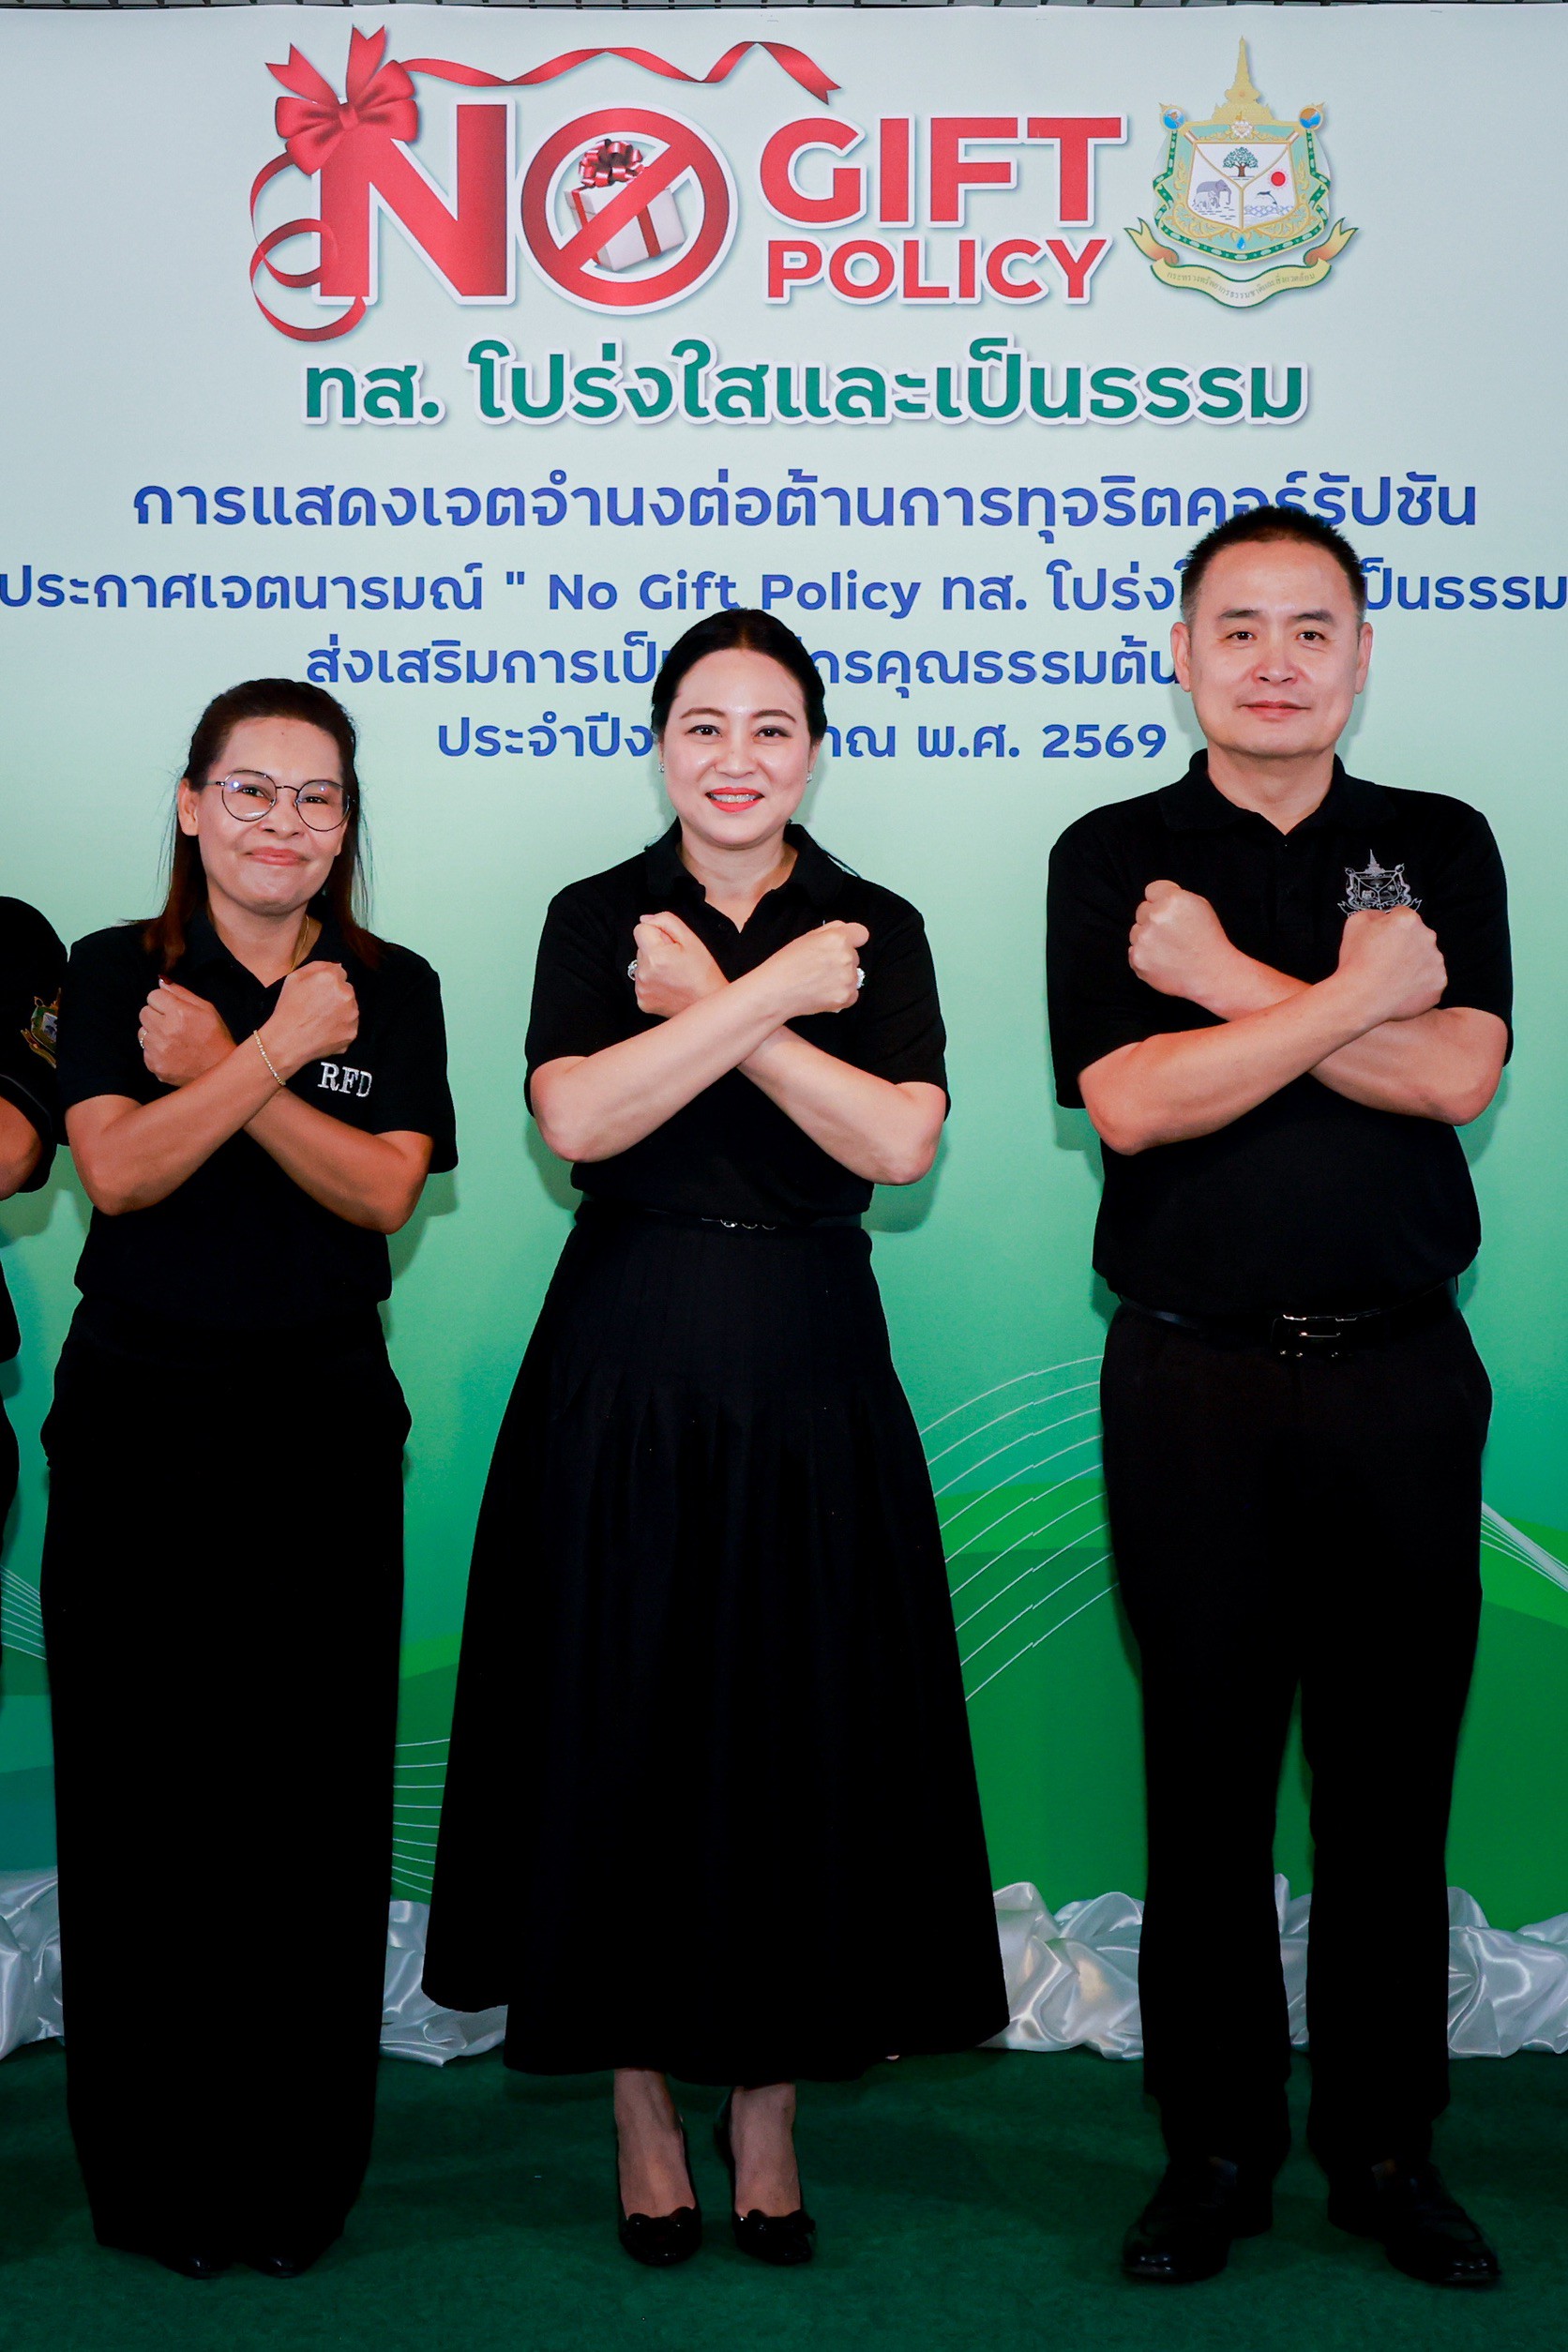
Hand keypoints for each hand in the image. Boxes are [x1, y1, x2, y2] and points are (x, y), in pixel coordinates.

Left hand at [139, 982, 232, 1087]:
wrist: (220, 1071)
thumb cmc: (216, 1037)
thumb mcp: (207, 1009)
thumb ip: (182, 993)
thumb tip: (161, 981)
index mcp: (179, 1013)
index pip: (153, 995)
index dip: (163, 1001)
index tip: (173, 1009)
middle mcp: (165, 1030)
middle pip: (144, 1012)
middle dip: (156, 1015)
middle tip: (172, 1024)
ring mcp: (158, 1050)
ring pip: (142, 1032)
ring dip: (154, 1033)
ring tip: (173, 1040)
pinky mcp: (154, 1065)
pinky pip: (145, 1051)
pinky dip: (155, 1051)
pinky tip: (172, 1054)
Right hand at [259, 961, 358, 1078]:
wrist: (287, 1041)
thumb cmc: (288, 1008)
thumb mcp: (294, 977)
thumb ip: (318, 966)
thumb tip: (336, 966)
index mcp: (332, 978)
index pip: (339, 973)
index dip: (327, 982)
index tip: (318, 991)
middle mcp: (346, 994)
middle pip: (347, 989)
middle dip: (336, 995)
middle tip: (318, 1007)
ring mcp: (352, 1015)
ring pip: (350, 1007)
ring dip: (340, 1010)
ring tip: (320, 1019)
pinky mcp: (352, 1033)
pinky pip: (350, 1025)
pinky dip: (340, 1027)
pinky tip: (325, 1030)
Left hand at [632, 912, 727, 1018]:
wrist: (710, 1003)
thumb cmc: (704, 973)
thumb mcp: (690, 938)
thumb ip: (665, 921)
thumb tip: (645, 919)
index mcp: (654, 956)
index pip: (640, 929)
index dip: (657, 933)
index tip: (671, 945)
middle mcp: (643, 974)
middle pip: (641, 948)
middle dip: (655, 950)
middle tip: (676, 961)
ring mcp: (642, 990)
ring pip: (641, 965)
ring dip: (653, 966)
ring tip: (674, 975)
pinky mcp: (643, 1002)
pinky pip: (642, 983)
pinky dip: (653, 982)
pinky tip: (669, 986)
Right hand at [755, 921, 868, 1021]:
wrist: (775, 991)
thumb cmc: (786, 963)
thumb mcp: (807, 937)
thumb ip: (831, 930)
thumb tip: (846, 930)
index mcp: (837, 938)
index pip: (862, 934)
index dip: (853, 939)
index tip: (845, 946)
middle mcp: (847, 957)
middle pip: (855, 957)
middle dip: (842, 961)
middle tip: (820, 968)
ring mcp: (848, 979)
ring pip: (854, 976)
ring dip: (842, 979)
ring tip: (819, 982)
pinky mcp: (845, 997)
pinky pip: (853, 994)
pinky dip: (841, 995)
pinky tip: (824, 993)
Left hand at [1128, 881, 1244, 1007]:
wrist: (1211, 973)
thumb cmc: (1208, 940)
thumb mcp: (1199, 905)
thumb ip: (1175, 897)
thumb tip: (1156, 898)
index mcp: (1172, 900)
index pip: (1151, 890)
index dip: (1160, 900)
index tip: (1169, 911)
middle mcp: (1155, 917)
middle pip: (1142, 910)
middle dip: (1153, 918)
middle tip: (1172, 932)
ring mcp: (1144, 939)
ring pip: (1135, 931)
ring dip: (1147, 937)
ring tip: (1168, 948)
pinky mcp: (1138, 959)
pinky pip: (1133, 951)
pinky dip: (1144, 955)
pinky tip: (1162, 960)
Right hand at [1333, 907, 1446, 1026]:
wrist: (1360, 999)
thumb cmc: (1355, 962)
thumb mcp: (1354, 924)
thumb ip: (1374, 914)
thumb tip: (1384, 917)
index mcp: (1408, 920)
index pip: (1403, 916)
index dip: (1389, 928)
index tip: (1381, 940)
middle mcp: (1428, 938)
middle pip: (1418, 937)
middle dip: (1406, 945)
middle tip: (1386, 961)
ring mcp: (1436, 963)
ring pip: (1426, 959)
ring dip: (1414, 965)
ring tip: (1392, 978)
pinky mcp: (1438, 985)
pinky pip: (1430, 982)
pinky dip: (1419, 986)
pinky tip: (1401, 990)